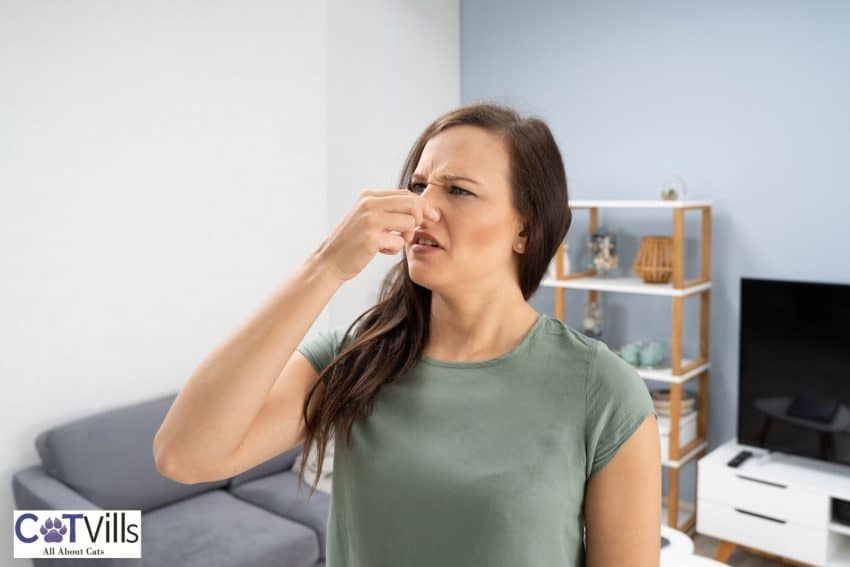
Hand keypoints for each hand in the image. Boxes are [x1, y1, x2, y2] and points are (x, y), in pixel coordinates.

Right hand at [314, 188, 439, 281]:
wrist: (329, 260)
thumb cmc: (353, 241)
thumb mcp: (367, 216)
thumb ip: (389, 209)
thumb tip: (422, 206)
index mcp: (369, 196)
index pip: (406, 194)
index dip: (423, 206)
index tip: (431, 217)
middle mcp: (369, 204)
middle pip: (412, 204)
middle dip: (420, 219)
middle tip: (412, 233)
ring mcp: (370, 220)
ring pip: (409, 223)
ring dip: (406, 236)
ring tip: (391, 242)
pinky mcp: (371, 239)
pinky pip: (400, 242)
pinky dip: (394, 249)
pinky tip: (379, 250)